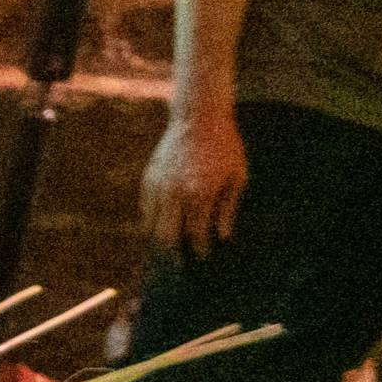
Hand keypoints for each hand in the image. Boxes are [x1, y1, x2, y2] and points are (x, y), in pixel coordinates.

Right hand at [142, 107, 248, 259]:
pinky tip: (163, 223)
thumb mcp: (237, 176)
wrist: (198, 117)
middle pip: (166, 238)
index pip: (195, 235)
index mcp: (200, 195)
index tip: (203, 257)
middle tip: (180, 264)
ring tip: (169, 247)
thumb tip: (222, 236)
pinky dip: (152, 221)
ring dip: (160, 240)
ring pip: (150, 227)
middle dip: (173, 255)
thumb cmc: (224, 146)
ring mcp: (157, 187)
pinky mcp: (148, 180)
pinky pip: (145, 210)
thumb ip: (227, 208)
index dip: (199, 250)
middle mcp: (174, 195)